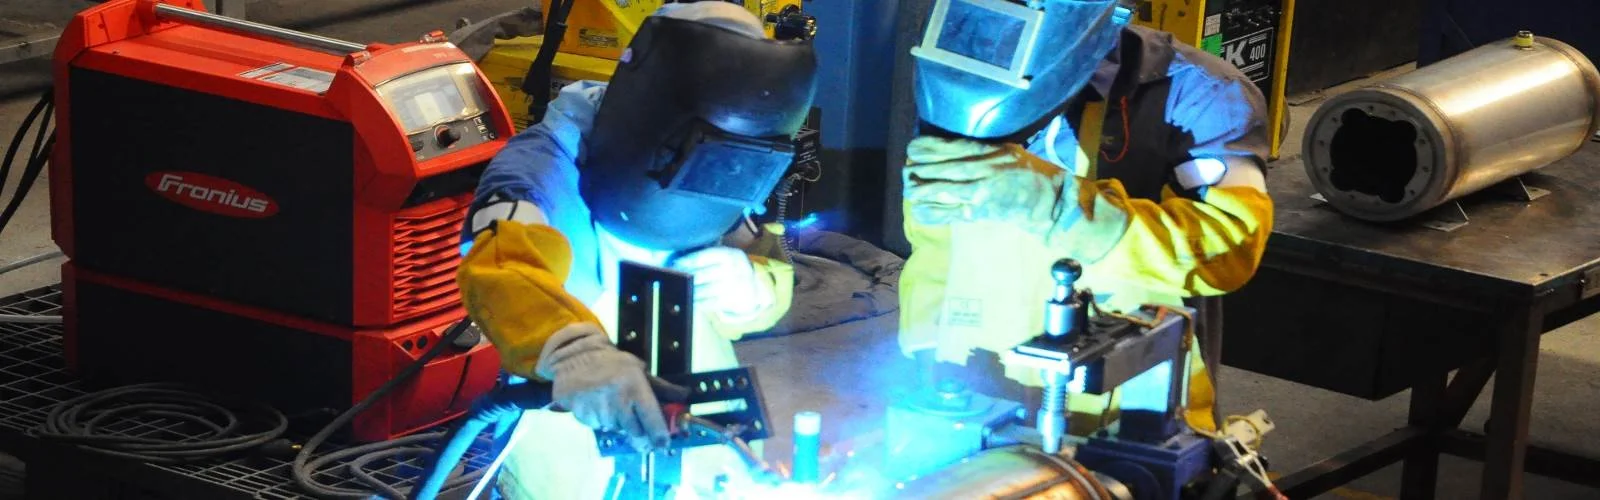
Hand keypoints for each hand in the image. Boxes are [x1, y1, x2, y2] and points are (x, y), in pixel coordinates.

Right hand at [535, 324, 686, 451]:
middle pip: (634, 431)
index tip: (663, 444)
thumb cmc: (612, 365)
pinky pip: (598, 426)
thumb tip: (684, 395)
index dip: (659, 435)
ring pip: (616, 429)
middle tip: (636, 426)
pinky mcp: (583, 414)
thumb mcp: (639, 370)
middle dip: (638, 432)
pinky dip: (600, 421)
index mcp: (635, 386)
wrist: (575, 358)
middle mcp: (617, 398)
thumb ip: (661, 387)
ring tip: (612, 404)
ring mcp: (599, 407)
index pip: (651, 417)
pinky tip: (598, 405)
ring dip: (617, 424)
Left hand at [670, 247, 768, 315]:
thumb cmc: (730, 269)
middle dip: (686, 277)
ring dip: (690, 290)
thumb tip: (679, 261)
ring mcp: (734, 286)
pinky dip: (698, 302)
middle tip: (675, 277)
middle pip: (703, 274)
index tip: (675, 264)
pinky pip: (710, 302)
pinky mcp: (732, 301)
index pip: (704, 256)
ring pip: (705, 290)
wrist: (752, 287)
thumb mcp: (725, 257)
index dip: (688, 261)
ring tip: (679, 289)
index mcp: (730, 255)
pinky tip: (689, 300)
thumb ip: (707, 256)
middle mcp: (734, 269)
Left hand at [903, 136, 1074, 233]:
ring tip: (909, 189)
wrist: (1047, 202)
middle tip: (906, 170)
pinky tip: (919, 211)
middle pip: (944, 168)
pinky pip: (951, 213)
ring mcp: (981, 193)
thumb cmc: (1028, 173)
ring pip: (944, 190)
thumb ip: (980, 150)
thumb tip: (947, 149)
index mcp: (990, 152)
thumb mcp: (1006, 152)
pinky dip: (933, 213)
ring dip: (923, 190)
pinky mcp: (980, 213)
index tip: (912, 148)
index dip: (929, 148)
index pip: (953, 147)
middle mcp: (984, 170)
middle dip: (921, 170)